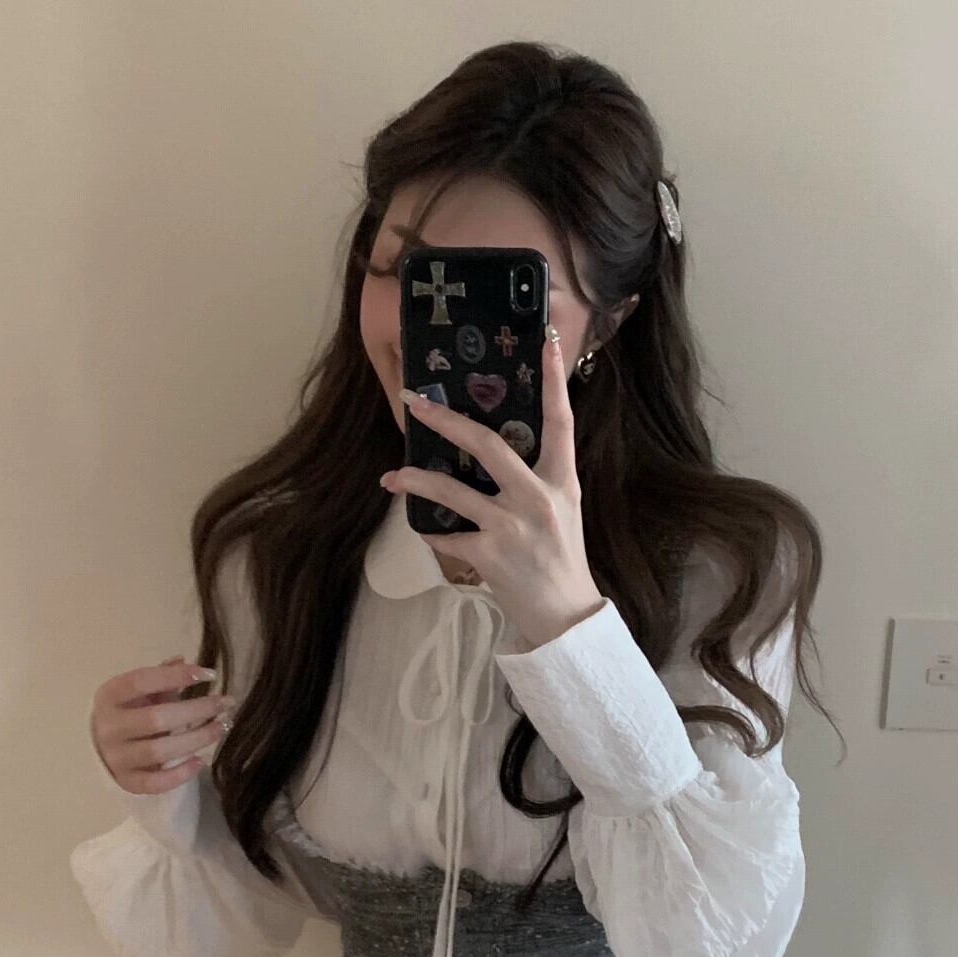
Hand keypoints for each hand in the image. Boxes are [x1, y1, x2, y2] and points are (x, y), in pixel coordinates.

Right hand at [89, 656, 237, 793]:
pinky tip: (202, 761)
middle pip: (156, 719)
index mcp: (109, 696)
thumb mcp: (138, 692)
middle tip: (226, 703)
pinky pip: (155, 783)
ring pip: (159, 751)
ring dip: (196, 738)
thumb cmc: (127, 712)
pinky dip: (180, 774)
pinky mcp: (127, 782)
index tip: (210, 674)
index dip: (175, 676)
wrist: (101, 748)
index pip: (141, 682)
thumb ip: (160, 676)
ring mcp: (116, 758)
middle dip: (197, 710)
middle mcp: (109, 727)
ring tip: (223, 726)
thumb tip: (183, 659)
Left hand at [378, 330, 606, 650]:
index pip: (560, 421)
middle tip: (416, 404)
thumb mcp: (562, 508)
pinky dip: (432, 532)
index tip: (544, 341)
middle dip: (446, 422)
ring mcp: (511, 526)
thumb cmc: (561, 558)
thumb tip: (497, 449)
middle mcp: (537, 497)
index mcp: (561, 480)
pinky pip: (447, 535)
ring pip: (452, 492)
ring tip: (392, 476)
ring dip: (416, 480)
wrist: (564, 615)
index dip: (553, 380)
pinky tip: (424, 529)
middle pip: (487, 445)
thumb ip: (537, 477)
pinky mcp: (488, 554)